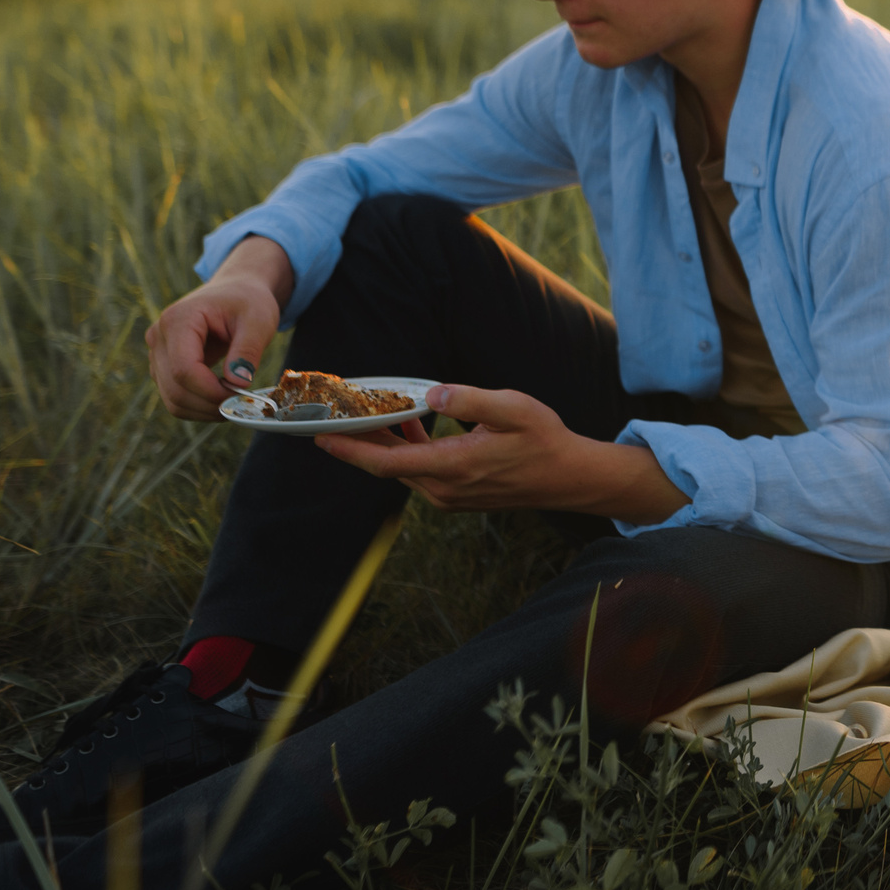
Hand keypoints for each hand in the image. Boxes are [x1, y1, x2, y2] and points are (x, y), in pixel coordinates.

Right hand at [145, 237, 292, 420]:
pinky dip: (198, 406)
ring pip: (172, 399)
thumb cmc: (247, 301)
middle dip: (210, 404)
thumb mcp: (258, 319)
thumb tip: (239, 384)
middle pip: (175, 389)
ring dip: (204, 410)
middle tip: (242, 404)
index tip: (240, 395)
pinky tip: (222, 400)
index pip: (184, 369)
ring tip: (234, 403)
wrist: (235, 291)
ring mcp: (157, 353)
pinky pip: (175, 397)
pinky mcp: (163, 366)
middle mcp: (158, 337)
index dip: (211, 390)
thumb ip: (248, 350)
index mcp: (177, 320)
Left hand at [317, 384, 684, 523]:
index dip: (351, 450)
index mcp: (453, 468)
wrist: (568, 478)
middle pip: (386, 467)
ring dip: (384, 444)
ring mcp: (450, 496)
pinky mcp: (457, 495)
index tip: (321, 438)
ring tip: (369, 414)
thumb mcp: (512, 408)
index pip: (387, 462)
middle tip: (334, 417)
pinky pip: (419, 472)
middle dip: (359, 442)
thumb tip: (432, 393)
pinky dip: (407, 450)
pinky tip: (409, 425)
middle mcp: (444, 489)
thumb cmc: (544, 440)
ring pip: (402, 470)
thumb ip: (469, 398)